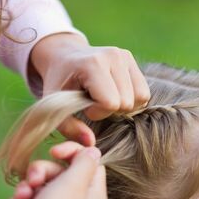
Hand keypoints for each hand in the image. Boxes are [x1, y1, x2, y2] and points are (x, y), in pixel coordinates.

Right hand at [5, 141, 106, 198]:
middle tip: (33, 180)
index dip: (72, 153)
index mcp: (94, 194)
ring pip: (44, 185)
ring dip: (29, 187)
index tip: (54, 150)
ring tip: (23, 198)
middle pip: (63, 172)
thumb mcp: (72, 183)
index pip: (90, 162)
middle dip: (43, 171)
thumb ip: (84, 163)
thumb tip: (94, 150)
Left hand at [30, 33, 150, 145]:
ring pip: (140, 98)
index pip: (110, 102)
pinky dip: (132, 100)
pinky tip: (115, 95)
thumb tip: (90, 143)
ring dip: (123, 106)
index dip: (98, 112)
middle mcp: (113, 56)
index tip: (85, 106)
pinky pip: (144, 91)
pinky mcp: (131, 59)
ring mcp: (125, 56)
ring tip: (105, 98)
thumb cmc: (59, 82)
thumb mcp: (55, 104)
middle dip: (110, 110)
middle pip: (127, 102)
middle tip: (93, 102)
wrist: (64, 55)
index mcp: (92, 64)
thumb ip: (69, 127)